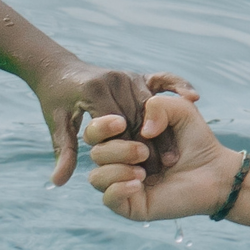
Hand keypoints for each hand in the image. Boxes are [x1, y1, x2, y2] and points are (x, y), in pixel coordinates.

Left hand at [34, 63, 197, 184]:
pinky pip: (164, 79)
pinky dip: (179, 85)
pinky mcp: (138, 72)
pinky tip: (193, 97)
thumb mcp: (57, 125)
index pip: (117, 124)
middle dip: (149, 145)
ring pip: (152, 106)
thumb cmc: (56, 101)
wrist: (58, 68)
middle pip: (138, 117)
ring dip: (163, 131)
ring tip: (171, 157)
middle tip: (159, 170)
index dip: (127, 149)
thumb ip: (65, 151)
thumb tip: (58, 181)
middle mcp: (113, 79)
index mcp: (93, 91)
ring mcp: (128, 74)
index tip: (137, 172)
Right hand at [85, 90, 242, 222]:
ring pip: (96, 177)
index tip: (122, 122)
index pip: (95, 132)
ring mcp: (122, 184)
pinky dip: (119, 188)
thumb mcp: (181, 110)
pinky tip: (139, 183)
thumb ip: (158, 105)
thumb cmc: (196, 140)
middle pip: (94, 152)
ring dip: (117, 170)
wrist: (215, 171)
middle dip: (116, 148)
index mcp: (124, 137)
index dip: (101, 126)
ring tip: (143, 171)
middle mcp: (119, 160)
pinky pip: (107, 198)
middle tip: (144, 151)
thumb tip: (142, 131)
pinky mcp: (130, 205)